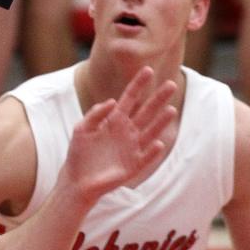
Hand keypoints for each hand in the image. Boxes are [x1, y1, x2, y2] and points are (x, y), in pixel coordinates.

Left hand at [63, 67, 176, 205]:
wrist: (78, 180)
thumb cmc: (79, 152)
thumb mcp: (82, 128)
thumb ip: (95, 113)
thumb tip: (112, 101)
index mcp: (114, 119)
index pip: (130, 98)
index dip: (138, 84)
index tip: (148, 70)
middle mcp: (127, 131)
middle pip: (146, 111)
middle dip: (158, 98)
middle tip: (172, 84)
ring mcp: (132, 148)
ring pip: (150, 132)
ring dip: (161, 122)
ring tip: (171, 110)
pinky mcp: (133, 166)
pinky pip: (146, 157)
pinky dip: (152, 151)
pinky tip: (159, 143)